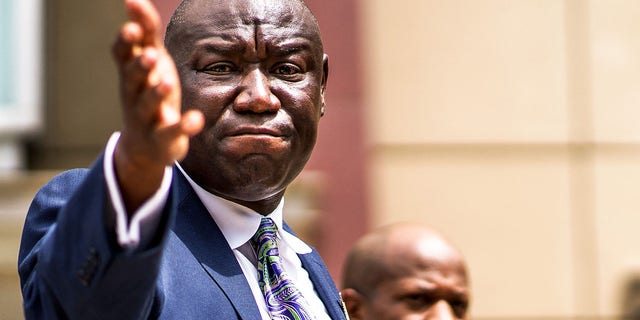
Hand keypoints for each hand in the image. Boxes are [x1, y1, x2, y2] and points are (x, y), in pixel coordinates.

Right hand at [111, 0, 203, 212]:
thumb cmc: (147, 94)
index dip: (126, 43)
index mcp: (131, 74)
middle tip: (151, 55)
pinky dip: (183, 127)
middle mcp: (134, 95)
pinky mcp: (162, 139)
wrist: (144, 146)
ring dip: (156, 93)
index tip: (132, 28)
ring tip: (167, 82)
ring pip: (147, 106)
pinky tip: (196, 118)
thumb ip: (145, 33)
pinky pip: (171, 133)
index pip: (123, 56)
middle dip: (140, 67)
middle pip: (132, 79)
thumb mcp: (149, 64)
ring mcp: (146, 119)